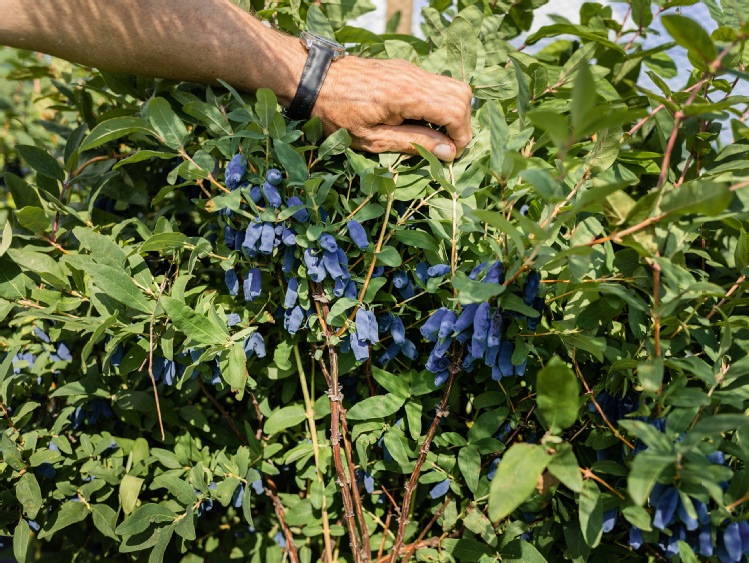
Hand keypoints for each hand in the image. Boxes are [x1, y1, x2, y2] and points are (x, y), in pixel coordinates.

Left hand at [312, 56, 472, 161]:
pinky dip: (438, 104)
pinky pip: (435, 84)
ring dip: (451, 114)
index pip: (455, 110)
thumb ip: (414, 143)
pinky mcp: (404, 70)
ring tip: (433, 136)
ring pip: (452, 87)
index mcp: (406, 95)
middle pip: (462, 95)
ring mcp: (410, 70)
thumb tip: (448, 151)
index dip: (460, 136)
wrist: (312, 80)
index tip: (449, 155)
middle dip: (461, 124)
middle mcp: (414, 77)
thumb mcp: (373, 139)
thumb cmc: (335, 114)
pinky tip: (419, 122)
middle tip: (445, 147)